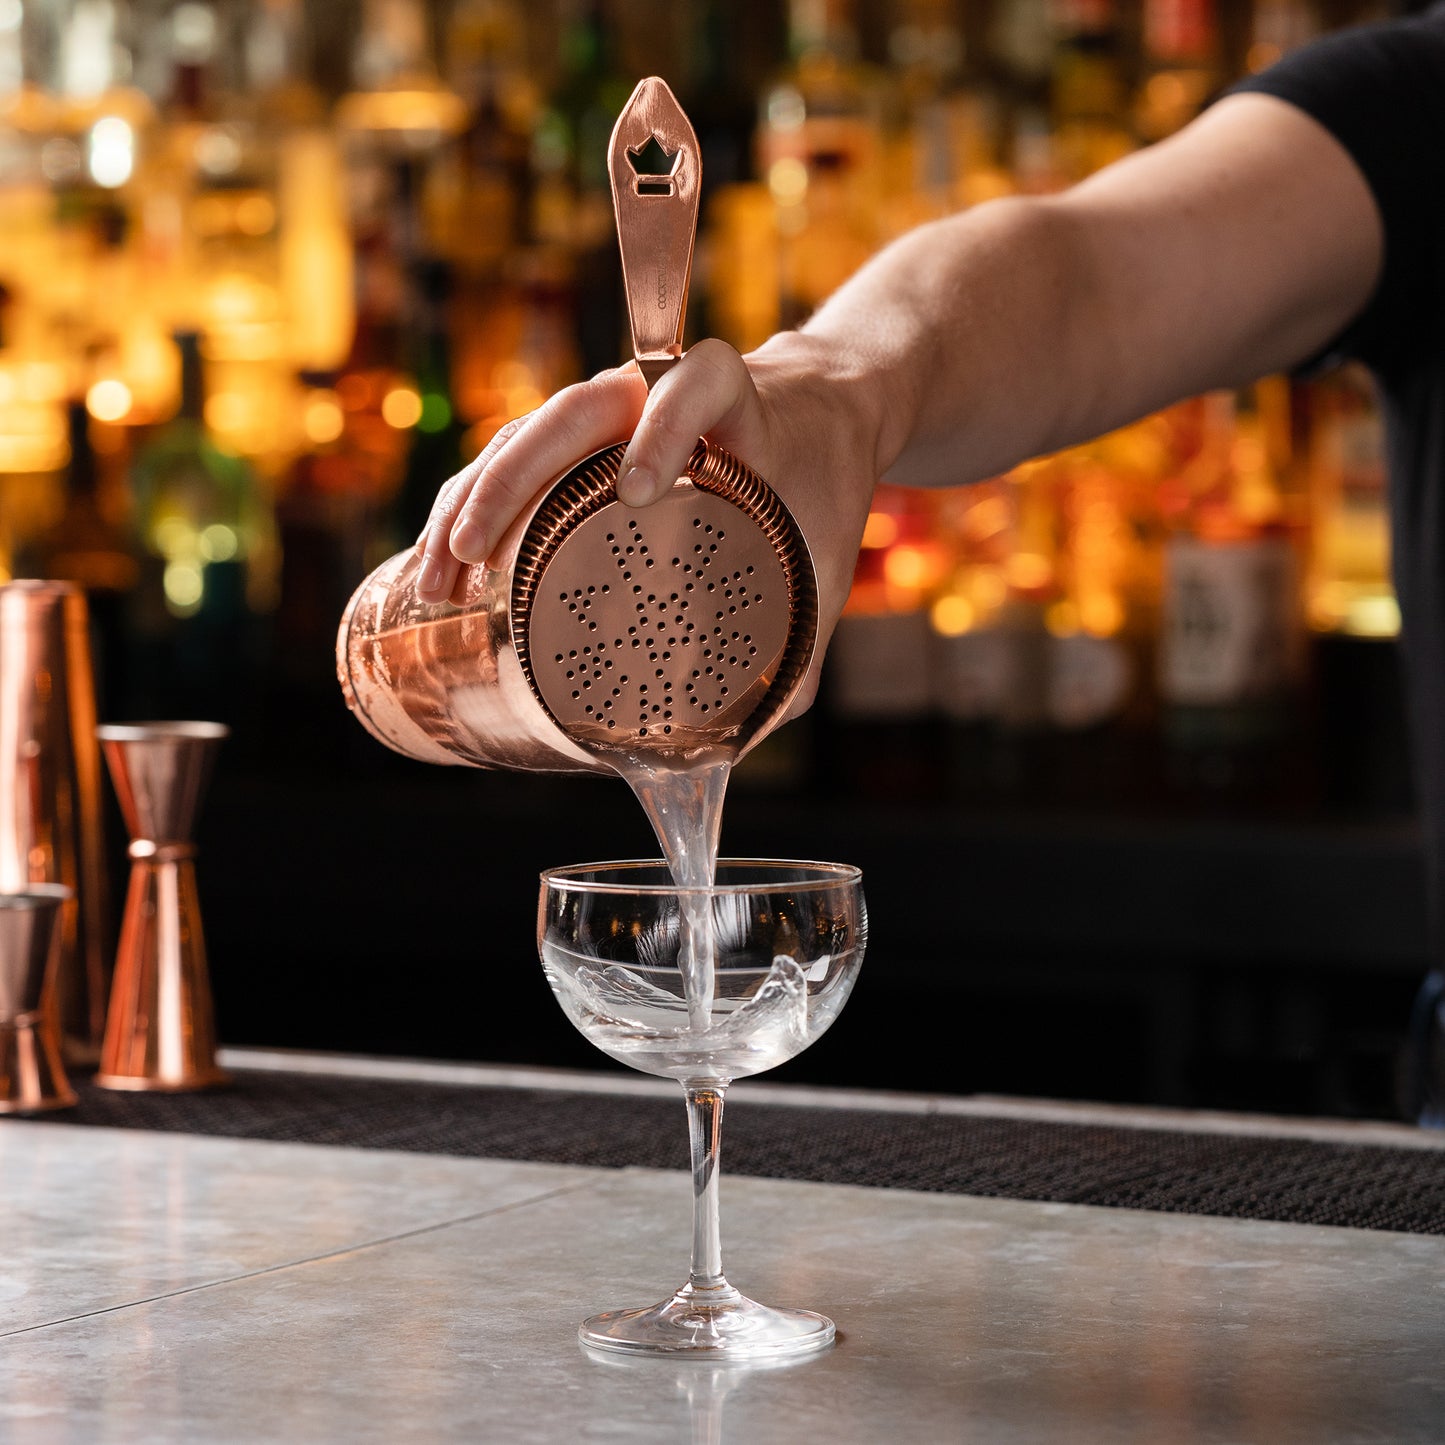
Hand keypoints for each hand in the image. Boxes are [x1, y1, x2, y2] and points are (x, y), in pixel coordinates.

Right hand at [413, 335, 881, 715]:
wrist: (818, 422)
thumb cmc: (820, 485)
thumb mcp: (826, 553)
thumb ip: (805, 635)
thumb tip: (762, 727)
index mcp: (736, 402)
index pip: (697, 384)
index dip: (666, 425)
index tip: (638, 490)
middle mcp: (659, 393)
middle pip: (574, 408)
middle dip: (512, 478)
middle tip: (474, 555)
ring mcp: (614, 415)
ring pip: (525, 434)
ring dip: (469, 500)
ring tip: (437, 581)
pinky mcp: (583, 445)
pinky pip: (513, 462)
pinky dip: (471, 510)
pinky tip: (443, 571)